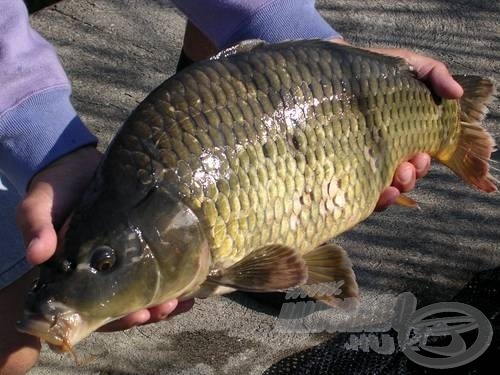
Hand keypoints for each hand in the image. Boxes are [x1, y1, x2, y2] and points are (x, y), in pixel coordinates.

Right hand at [15, 146, 191, 330]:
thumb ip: (36, 227)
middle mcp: (101, 273)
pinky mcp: (142, 242)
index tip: (138, 316)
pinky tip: (194, 279)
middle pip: (127, 305)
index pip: (95, 309)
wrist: (76, 166)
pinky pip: (160, 265)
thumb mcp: (38, 206)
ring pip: (146, 291)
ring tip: (185, 299)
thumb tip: (37, 253)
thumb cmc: (54, 191)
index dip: (117, 318)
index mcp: (75, 276)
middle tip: (168, 307)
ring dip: (166, 299)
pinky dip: (176, 275)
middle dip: (149, 311)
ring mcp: (124, 259)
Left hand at [330, 39, 462, 209]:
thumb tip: (457, 93)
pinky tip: (382, 192)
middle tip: (409, 166)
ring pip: (385, 188)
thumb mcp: (406, 65)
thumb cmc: (369, 69)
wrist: (329, 72)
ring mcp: (361, 162)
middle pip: (403, 178)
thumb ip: (435, 74)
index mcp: (399, 137)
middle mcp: (381, 153)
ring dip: (398, 187)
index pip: (416, 160)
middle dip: (411, 177)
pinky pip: (361, 195)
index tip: (422, 156)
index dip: (421, 164)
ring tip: (396, 177)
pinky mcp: (342, 168)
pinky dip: (377, 199)